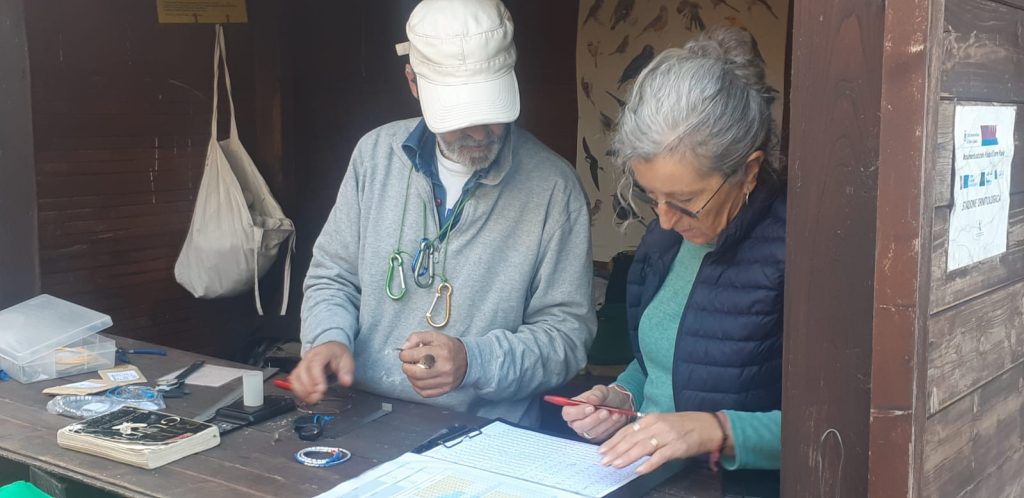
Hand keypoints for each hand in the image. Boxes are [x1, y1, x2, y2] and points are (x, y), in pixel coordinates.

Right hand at [289, 342, 354, 404]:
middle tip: (318, 397)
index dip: (316, 378)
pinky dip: (298, 391)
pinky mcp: (298, 371)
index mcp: (322, 353)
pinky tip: (307, 397)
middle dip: (309, 387)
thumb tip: (346, 382)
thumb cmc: (337, 355)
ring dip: (302, 391)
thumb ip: (347, 372)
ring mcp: (301, 364)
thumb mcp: (347, 360)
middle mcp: (308, 357)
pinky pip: (293, 381)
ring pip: (295, 377)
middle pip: (303, 372)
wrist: (330, 347)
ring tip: (312, 399)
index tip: (322, 389)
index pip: (315, 364)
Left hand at [399, 331, 466, 397]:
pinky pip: (424, 393)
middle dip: (406, 367)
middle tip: (407, 363)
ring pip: (418, 384)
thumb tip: (404, 349)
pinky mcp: (445, 389)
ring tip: (413, 370)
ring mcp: (445, 380)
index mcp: (441, 351)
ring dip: (410, 377)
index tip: (404, 354)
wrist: (467, 359)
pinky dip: (417, 387)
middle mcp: (444, 367)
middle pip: (415, 373)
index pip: (413, 355)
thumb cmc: (448, 347)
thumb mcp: (433, 336)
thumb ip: (416, 338)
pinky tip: (418, 380)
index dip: (404, 355)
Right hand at [561, 384, 632, 441]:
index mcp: (572, 409)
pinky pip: (603, 436)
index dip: (578, 412)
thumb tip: (591, 399)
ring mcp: (586, 432)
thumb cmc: (606, 396)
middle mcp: (577, 422)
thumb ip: (597, 394)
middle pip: (580, 426)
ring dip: (605, 423)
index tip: (591, 407)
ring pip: (593, 432)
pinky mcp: (597, 438)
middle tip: (605, 411)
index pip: (568, 414)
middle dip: (594, 419)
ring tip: (615, 413)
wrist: (619, 403)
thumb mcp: (603, 390)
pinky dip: (611, 426)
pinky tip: (618, 417)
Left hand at [599, 412, 725, 474]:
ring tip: (615, 465)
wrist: (708, 426)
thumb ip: (646, 432)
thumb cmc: (684, 425)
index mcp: (651, 418)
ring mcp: (667, 436)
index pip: (627, 430)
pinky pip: (660, 457)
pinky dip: (648, 464)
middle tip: (603, 461)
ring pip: (642, 447)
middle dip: (615, 450)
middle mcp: (657, 425)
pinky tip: (638, 470)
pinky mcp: (677, 447)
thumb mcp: (662, 423)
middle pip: (631, 439)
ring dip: (627, 457)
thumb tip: (628, 444)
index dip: (613, 441)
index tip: (602, 450)